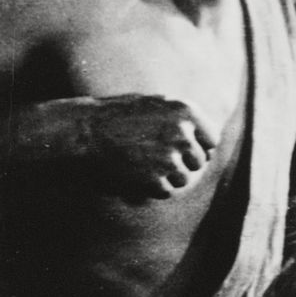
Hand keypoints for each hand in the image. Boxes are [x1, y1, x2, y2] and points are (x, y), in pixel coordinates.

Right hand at [88, 94, 217, 198]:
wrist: (82, 132)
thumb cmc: (116, 116)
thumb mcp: (155, 104)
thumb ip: (184, 119)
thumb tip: (213, 139)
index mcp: (187, 112)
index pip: (211, 140)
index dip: (197, 147)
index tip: (180, 149)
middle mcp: (183, 134)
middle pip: (199, 162)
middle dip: (181, 162)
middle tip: (154, 157)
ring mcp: (170, 158)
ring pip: (184, 179)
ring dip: (166, 177)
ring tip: (142, 164)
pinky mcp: (155, 179)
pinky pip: (165, 191)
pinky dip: (152, 188)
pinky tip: (134, 174)